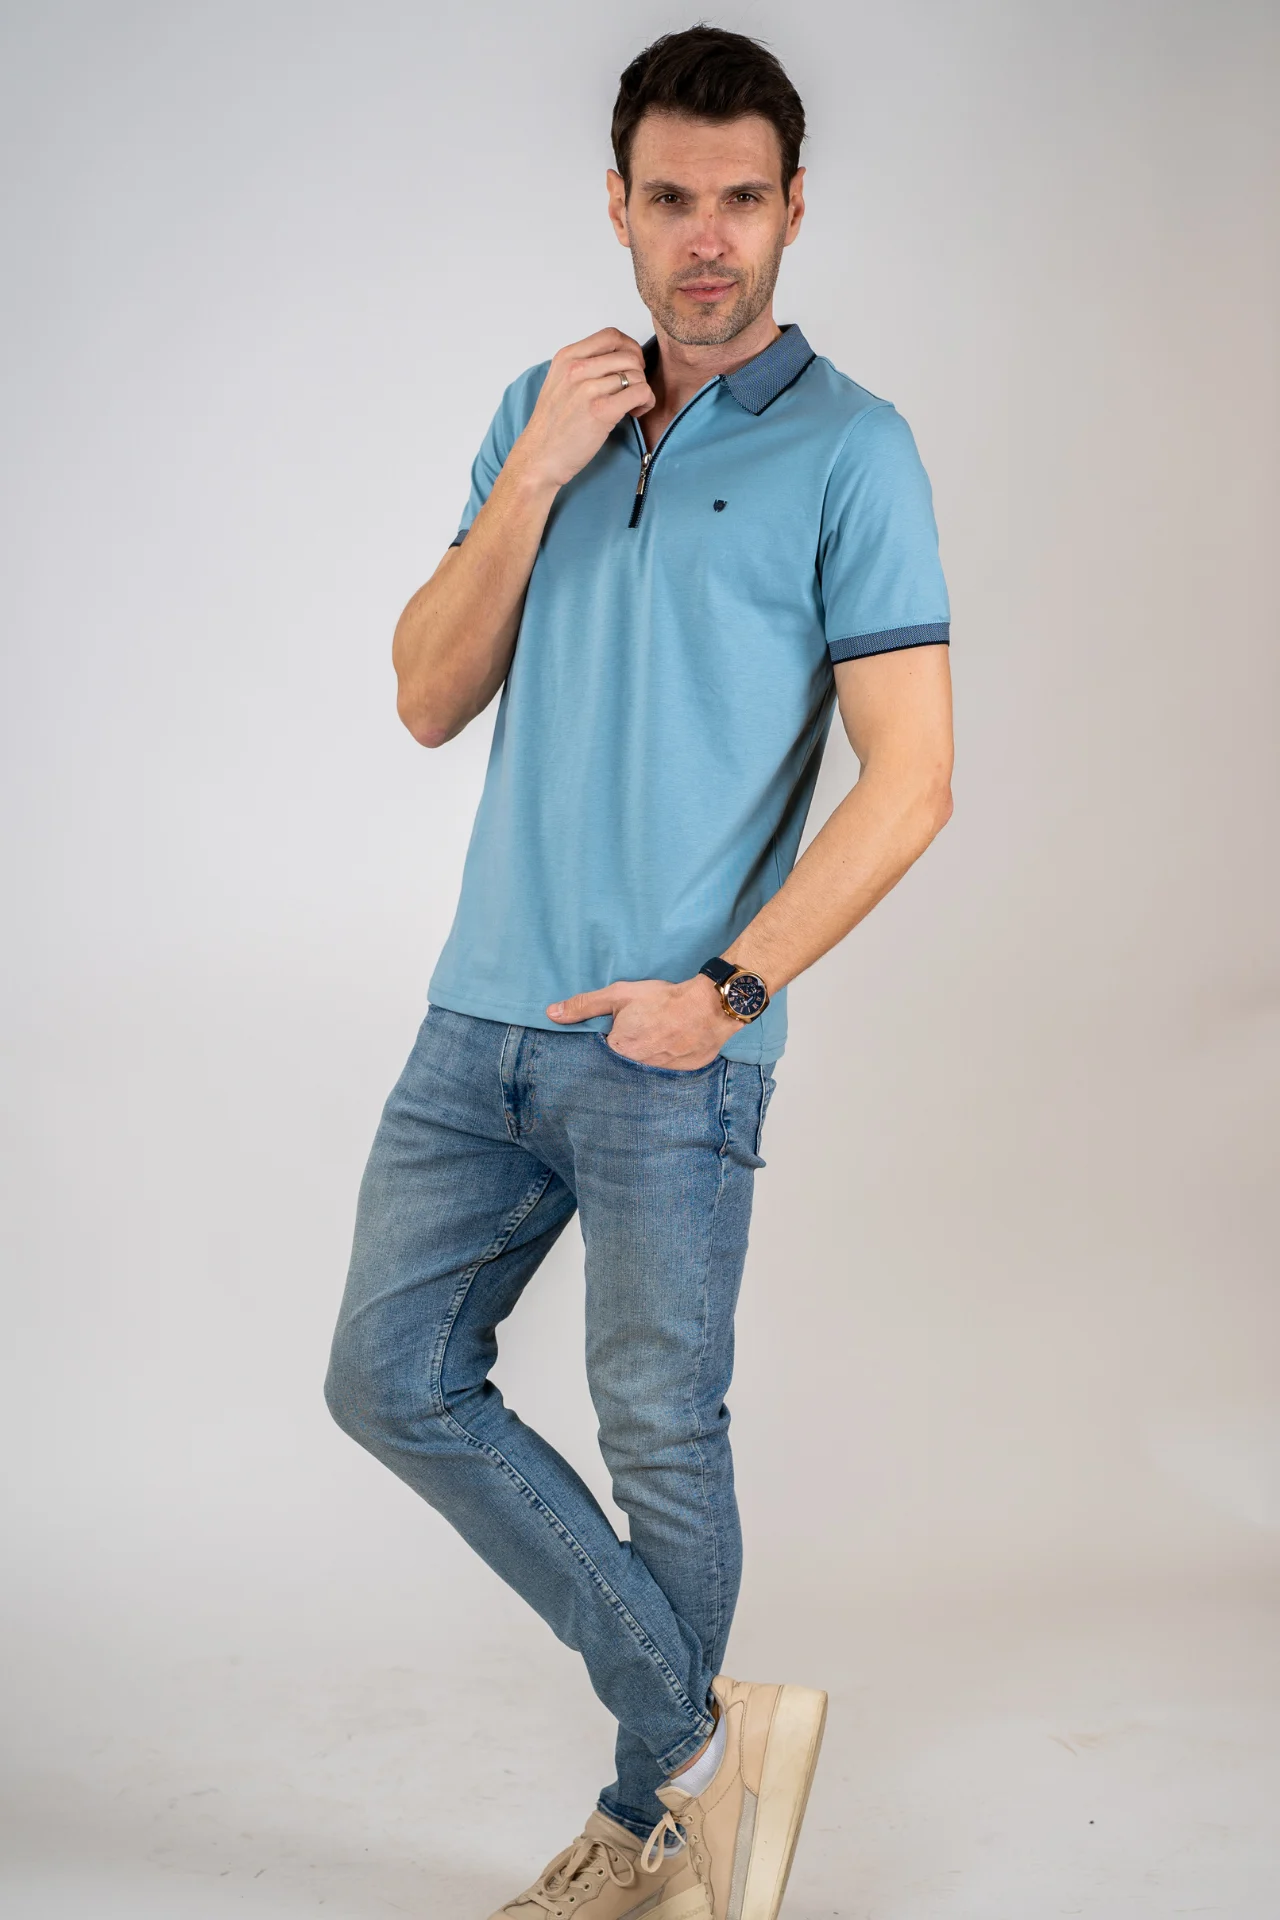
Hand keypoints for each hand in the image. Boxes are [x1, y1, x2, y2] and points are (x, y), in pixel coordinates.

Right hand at [510, 328, 655, 491]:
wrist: (539, 458)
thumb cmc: (552, 427)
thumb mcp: (560, 383)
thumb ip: (584, 367)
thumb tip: (617, 361)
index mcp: (567, 357)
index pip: (611, 336)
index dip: (629, 349)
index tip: (630, 367)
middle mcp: (576, 368)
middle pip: (628, 355)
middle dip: (638, 373)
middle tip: (632, 391)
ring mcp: (588, 388)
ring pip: (636, 374)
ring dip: (642, 390)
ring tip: (632, 406)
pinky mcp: (601, 410)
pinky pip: (640, 392)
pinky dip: (645, 402)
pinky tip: (635, 413)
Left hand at [547, 974, 739, 1069]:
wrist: (708, 1008)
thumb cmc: (661, 1000)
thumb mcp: (618, 995)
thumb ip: (584, 1005)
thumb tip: (551, 1013)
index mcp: (617, 1052)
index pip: (603, 1052)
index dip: (608, 1039)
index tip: (617, 1029)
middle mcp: (636, 1069)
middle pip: (624, 1062)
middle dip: (628, 1050)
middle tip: (641, 1031)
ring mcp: (661, 1073)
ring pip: (646, 1067)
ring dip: (647, 1056)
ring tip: (657, 1037)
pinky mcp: (682, 1073)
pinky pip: (667, 1070)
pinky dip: (667, 1059)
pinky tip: (672, 1045)